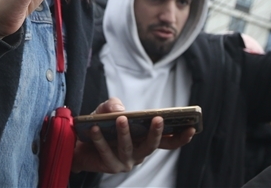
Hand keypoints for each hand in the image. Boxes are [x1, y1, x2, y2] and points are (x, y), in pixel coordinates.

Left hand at [70, 98, 194, 174]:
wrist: (78, 143)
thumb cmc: (100, 124)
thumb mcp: (107, 110)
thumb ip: (114, 105)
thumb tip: (120, 110)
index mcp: (145, 140)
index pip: (167, 141)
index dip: (180, 136)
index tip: (192, 127)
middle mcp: (139, 153)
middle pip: (151, 146)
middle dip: (156, 133)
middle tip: (158, 118)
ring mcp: (125, 162)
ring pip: (128, 148)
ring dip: (125, 133)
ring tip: (121, 119)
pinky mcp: (110, 166)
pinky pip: (106, 152)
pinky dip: (100, 139)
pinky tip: (95, 128)